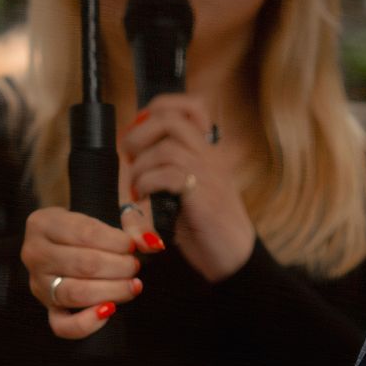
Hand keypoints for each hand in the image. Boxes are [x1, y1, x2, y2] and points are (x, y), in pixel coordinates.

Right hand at [20, 206, 144, 339]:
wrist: (59, 240)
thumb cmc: (83, 227)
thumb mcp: (103, 213)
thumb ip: (133, 223)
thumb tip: (153, 243)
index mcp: (42, 223)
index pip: (84, 233)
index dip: (116, 242)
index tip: (132, 245)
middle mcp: (34, 253)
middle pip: (83, 265)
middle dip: (118, 267)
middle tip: (134, 265)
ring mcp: (38, 283)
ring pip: (76, 293)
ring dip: (112, 291)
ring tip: (132, 285)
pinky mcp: (47, 307)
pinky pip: (62, 325)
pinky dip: (87, 323)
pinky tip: (109, 310)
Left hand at [119, 94, 254, 281]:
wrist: (235, 258)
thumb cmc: (208, 227)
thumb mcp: (188, 190)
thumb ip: (170, 170)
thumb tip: (134, 158)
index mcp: (209, 152)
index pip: (191, 106)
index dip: (160, 107)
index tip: (139, 125)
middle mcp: (211, 157)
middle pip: (172, 120)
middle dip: (140, 133)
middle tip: (130, 155)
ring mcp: (209, 176)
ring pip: (166, 149)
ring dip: (141, 167)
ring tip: (138, 187)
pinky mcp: (204, 197)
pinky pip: (169, 175)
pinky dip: (148, 184)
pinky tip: (146, 197)